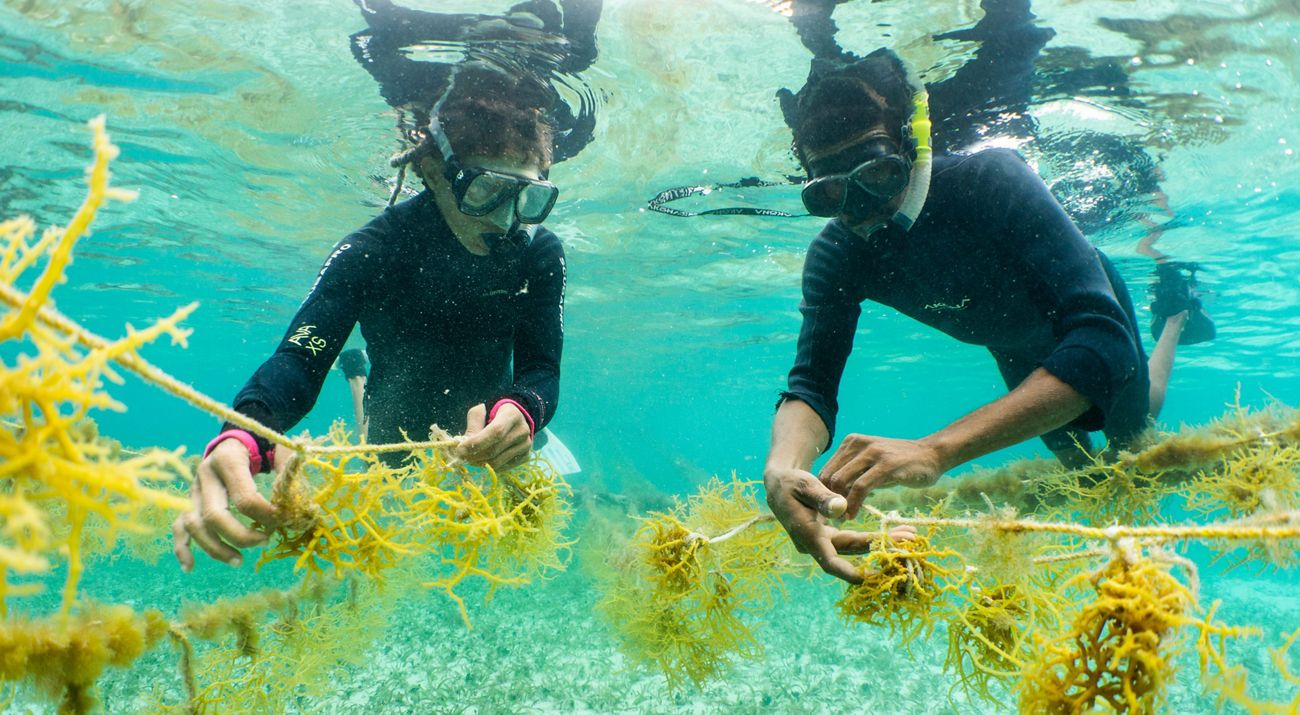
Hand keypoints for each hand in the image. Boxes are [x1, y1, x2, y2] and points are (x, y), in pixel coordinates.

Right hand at [172, 438, 277, 571]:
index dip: (265, 515)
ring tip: (239, 561)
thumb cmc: (264, 447)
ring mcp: (194, 490)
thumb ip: (289, 475)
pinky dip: (182, 548)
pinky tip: (190, 567)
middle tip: (265, 542)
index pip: (244, 497)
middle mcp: (205, 474)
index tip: (283, 521)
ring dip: (215, 548)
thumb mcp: (281, 451)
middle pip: (214, 515)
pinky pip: (179, 527)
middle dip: (240, 536)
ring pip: (194, 525)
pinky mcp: (190, 501)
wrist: (241, 436)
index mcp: (228, 460)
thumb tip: (296, 507)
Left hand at [457, 402, 532, 471]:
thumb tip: (464, 443)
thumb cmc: (494, 414)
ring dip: (479, 463)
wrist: (515, 419)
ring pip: (497, 462)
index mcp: (512, 415)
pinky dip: (489, 466)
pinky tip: (483, 460)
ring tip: (470, 459)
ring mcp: (525, 445)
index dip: (477, 442)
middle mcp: (522, 430)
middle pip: (494, 450)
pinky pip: (503, 467)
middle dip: (474, 456)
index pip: (496, 432)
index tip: (460, 449)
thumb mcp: (482, 412)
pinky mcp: (525, 456)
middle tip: (461, 457)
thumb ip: (473, 425)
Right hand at [765, 466, 919, 583]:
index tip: (870, 577)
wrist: (779, 484)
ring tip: (907, 536)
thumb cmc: (790, 483)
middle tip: (908, 543)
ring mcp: (823, 542)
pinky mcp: (829, 536)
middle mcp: (815, 543)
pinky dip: (871, 539)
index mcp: (807, 534)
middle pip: (850, 553)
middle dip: (879, 550)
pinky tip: (892, 534)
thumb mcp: (804, 484)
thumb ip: (822, 497)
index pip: (829, 561)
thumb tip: (840, 509)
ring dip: (880, 544)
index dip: (849, 572)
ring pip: (854, 547)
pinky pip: (852, 541)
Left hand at [820, 434, 945, 518]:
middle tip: (832, 517)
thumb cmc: (901, 463)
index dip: (823, 493)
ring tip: (842, 517)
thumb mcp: (872, 464)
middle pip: (830, 476)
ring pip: (842, 481)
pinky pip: (861, 487)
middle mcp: (858, 444)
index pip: (826, 470)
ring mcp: (873, 453)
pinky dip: (853, 504)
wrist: (932, 454)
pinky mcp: (886, 465)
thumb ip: (853, 475)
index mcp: (851, 442)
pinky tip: (853, 514)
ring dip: (838, 504)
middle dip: (828, 499)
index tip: (827, 511)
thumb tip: (831, 495)